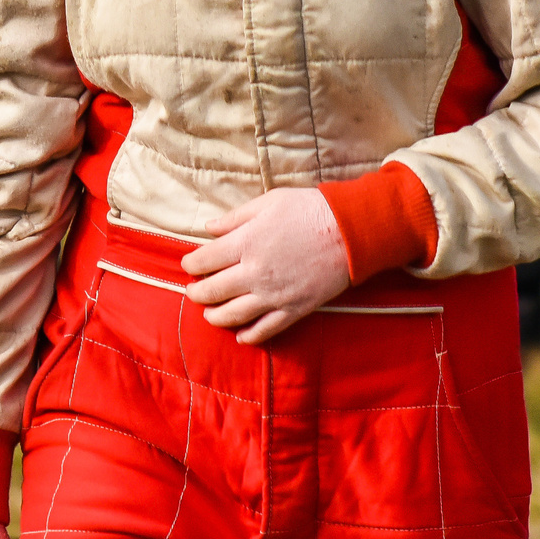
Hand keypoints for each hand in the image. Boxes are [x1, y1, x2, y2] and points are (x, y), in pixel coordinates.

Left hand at [181, 188, 353, 344]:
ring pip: (233, 315)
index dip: (191, 264)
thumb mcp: (268, 203)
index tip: (189, 264)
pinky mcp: (294, 309)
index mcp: (245, 243)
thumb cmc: (308, 209)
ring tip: (209, 314)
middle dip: (197, 293)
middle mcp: (254, 273)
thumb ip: (235, 217)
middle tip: (193, 292)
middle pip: (213, 291)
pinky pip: (265, 329)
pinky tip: (240, 335)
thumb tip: (209, 227)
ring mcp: (274, 295)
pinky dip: (249, 336)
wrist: (350, 231)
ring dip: (215, 317)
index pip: (204, 260)